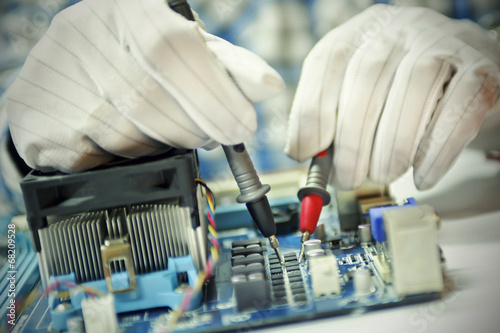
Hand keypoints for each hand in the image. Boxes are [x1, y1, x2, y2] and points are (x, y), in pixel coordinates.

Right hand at [5, 0, 283, 171]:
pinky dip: (128, 160)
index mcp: (129, 9)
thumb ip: (225, 66)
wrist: (66, 68)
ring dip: (164, 147)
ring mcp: (57, 79)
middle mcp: (85, 36)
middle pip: (154, 104)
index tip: (242, 127)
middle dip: (195, 131)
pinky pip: (99, 158)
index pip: (175, 52)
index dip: (215, 97)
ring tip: (170, 134)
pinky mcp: (38, 120)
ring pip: (129, 138)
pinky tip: (131, 141)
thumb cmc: (137, 57)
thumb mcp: (187, 48)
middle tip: (212, 135)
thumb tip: (268, 87)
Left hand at [285, 4, 499, 189]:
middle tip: (348, 178)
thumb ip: (332, 115)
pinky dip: (437, 150)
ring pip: (413, 87)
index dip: (311, 111)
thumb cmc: (405, 90)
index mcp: (363, 32)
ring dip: (392, 144)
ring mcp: (444, 42)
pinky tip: (423, 175)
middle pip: (367, 74)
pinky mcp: (483, 68)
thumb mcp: (362, 92)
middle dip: (352, 138)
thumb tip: (303, 153)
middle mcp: (401, 28)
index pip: (327, 60)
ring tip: (383, 174)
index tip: (305, 153)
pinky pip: (458, 109)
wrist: (468, 72)